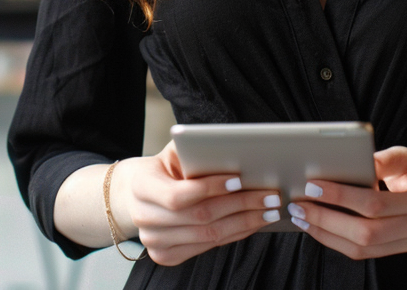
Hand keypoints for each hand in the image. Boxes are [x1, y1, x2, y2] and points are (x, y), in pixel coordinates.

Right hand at [112, 141, 282, 265]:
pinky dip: (235, 234)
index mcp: (141, 187)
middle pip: (201, 217)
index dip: (210, 188)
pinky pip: (208, 246)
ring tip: (269, 210)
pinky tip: (253, 222)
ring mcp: (154, 242)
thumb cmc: (163, 168)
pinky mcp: (166, 256)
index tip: (239, 178)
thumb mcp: (173, 153)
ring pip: (209, 235)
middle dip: (241, 205)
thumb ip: (194, 151)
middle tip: (270, 195)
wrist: (137, 194)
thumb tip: (229, 150)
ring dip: (245, 222)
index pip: (179, 195)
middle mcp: (144, 218)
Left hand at [286, 147, 406, 260]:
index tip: (313, 186)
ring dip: (326, 234)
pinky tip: (318, 226)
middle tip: (298, 204)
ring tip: (301, 217)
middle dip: (327, 219)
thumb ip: (386, 159)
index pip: (376, 204)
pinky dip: (337, 241)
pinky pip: (365, 252)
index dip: (342, 197)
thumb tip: (358, 162)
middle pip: (367, 233)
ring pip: (363, 248)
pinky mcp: (402, 250)